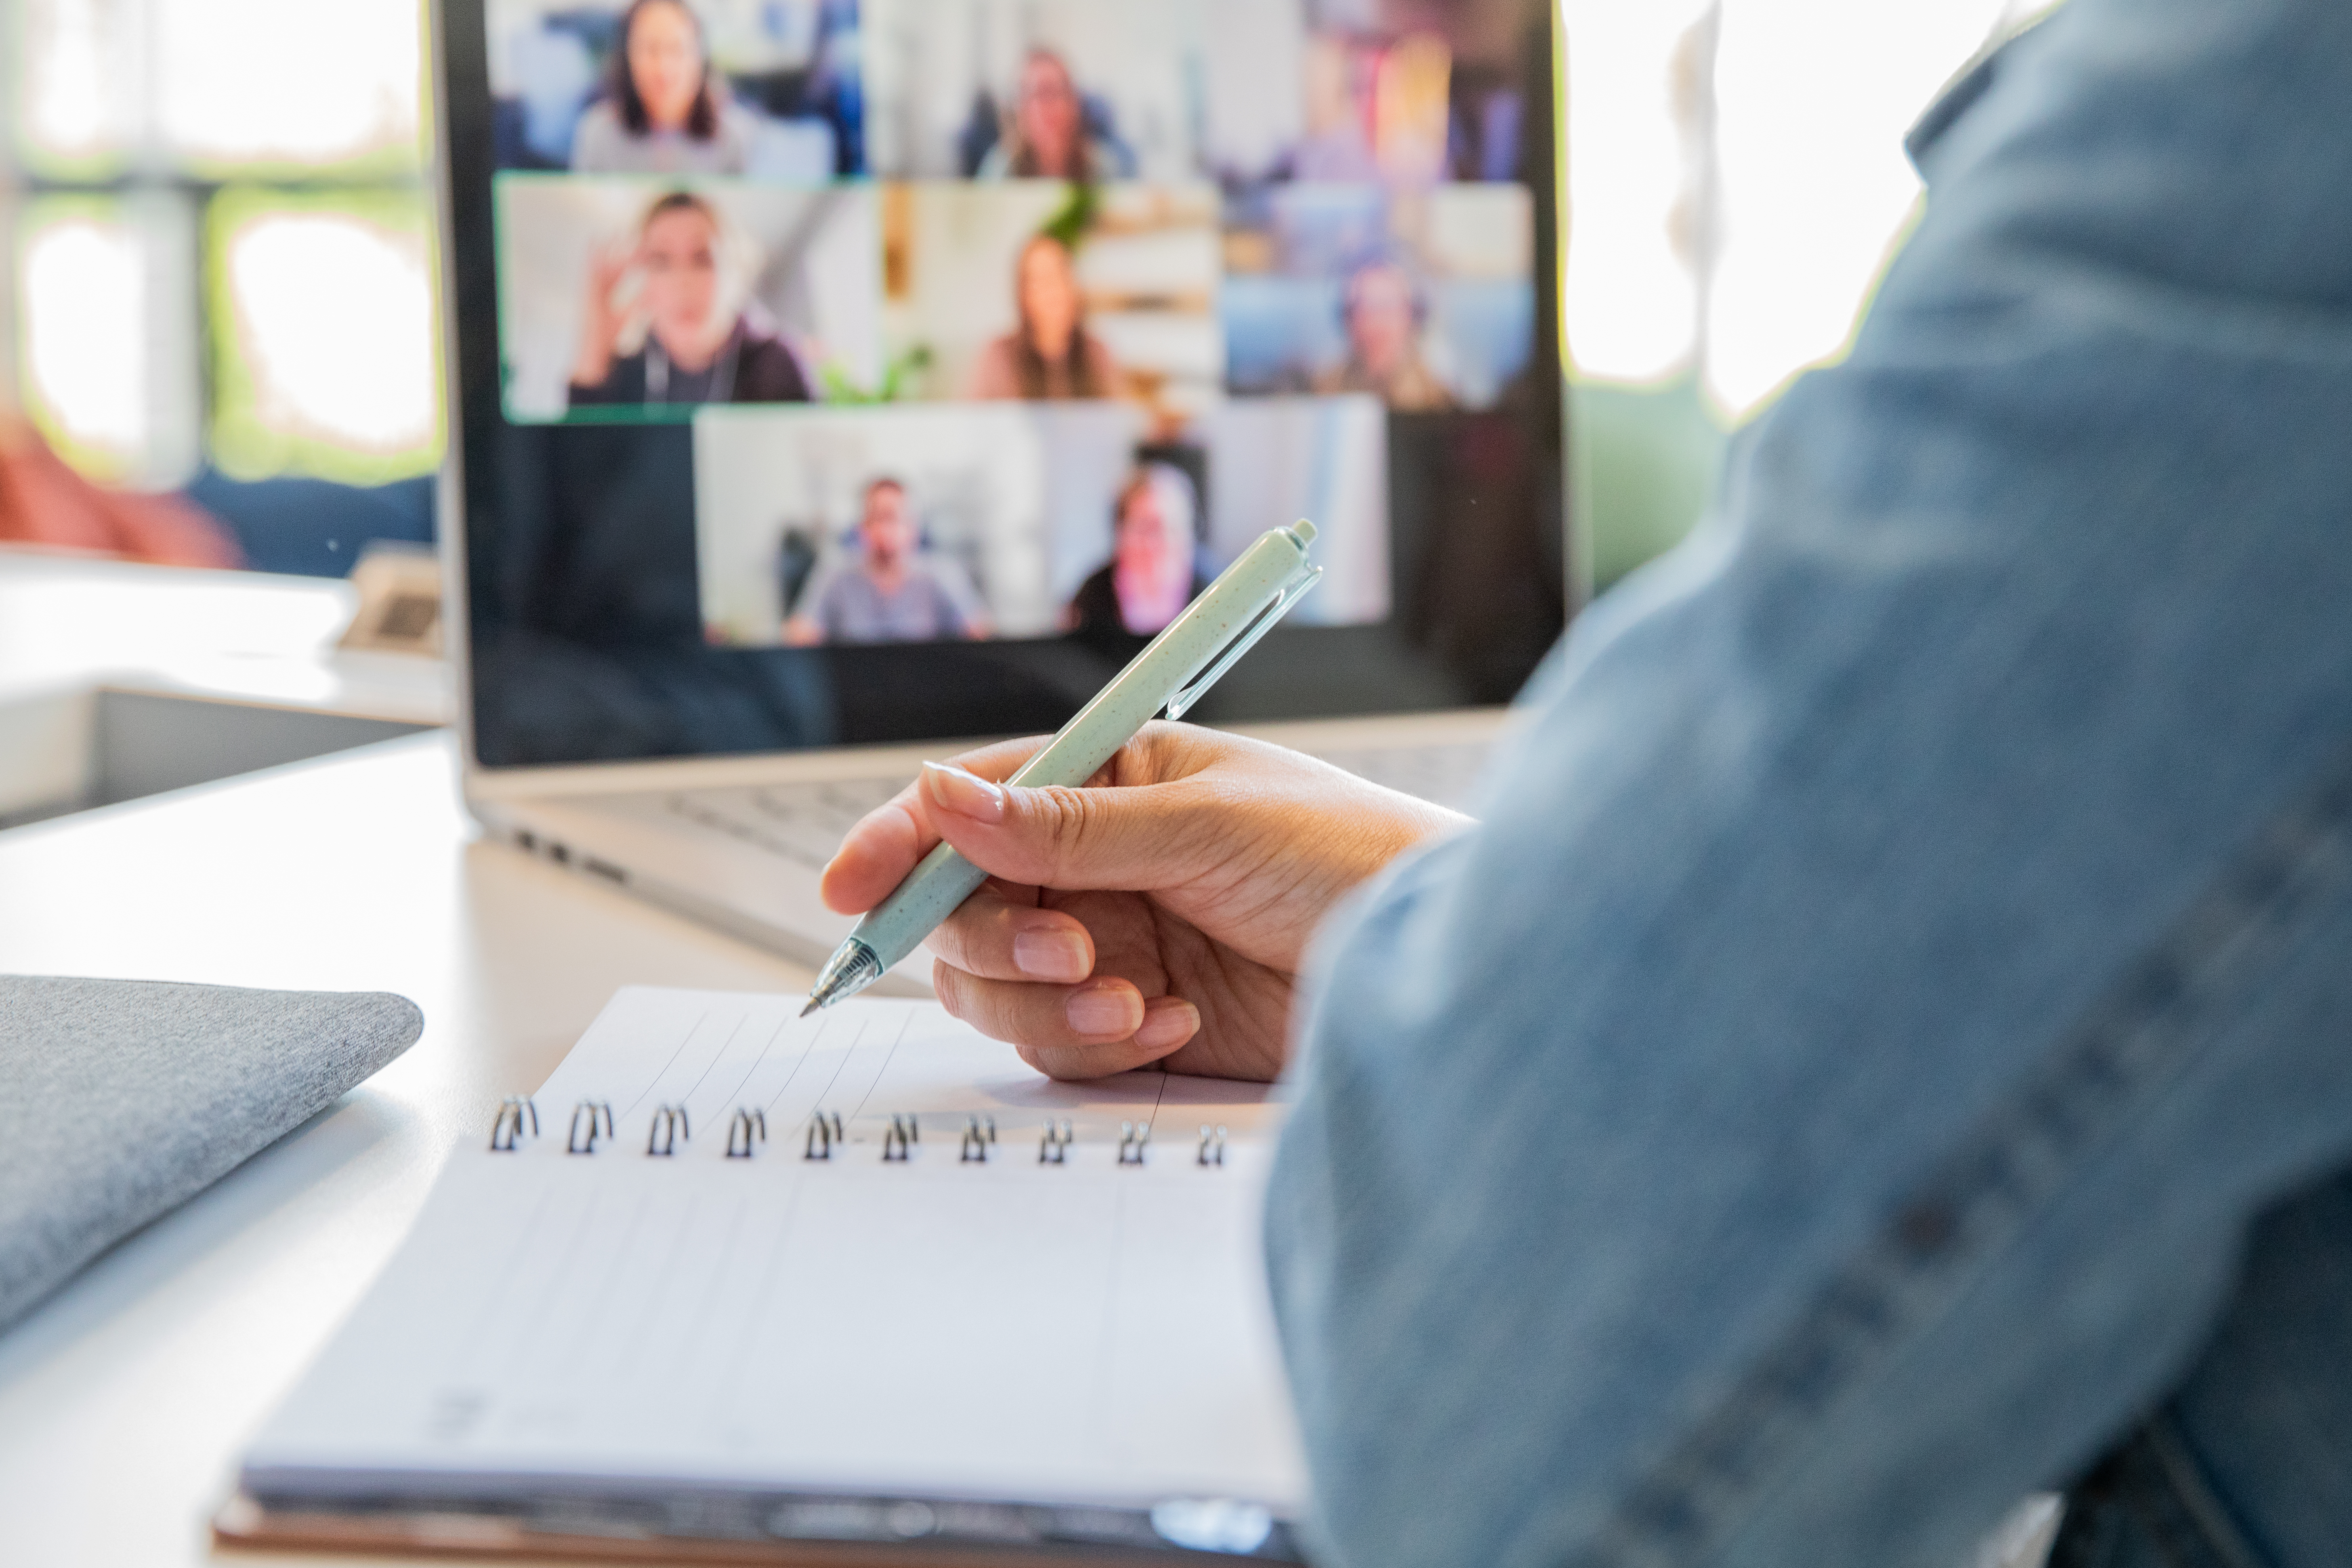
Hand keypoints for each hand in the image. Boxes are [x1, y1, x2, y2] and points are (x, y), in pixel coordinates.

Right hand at [570, 238, 635, 387]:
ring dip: (608, 246)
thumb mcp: (627, 315)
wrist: (595, 348)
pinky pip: (587, 267)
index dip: (631, 262)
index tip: (643, 252)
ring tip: (616, 231)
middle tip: (631, 235)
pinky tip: (595, 240)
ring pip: (601, 262)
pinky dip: (590, 254)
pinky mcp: (586, 289)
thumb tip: (651, 296)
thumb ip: (637, 304)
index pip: (620, 273)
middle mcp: (598, 288)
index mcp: (607, 294)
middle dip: (620, 250)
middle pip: (612, 264)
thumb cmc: (607, 336)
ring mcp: (591, 288)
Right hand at [819, 723, 1467, 1081]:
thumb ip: (1068, 826)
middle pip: (964, 906)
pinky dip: (1100, 1046)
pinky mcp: (1134, 1023)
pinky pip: (1057, 1045)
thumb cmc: (1348, 855)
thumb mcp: (1205, 823)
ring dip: (1046, 1005)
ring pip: (996, 985)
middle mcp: (1095, 863)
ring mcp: (1110, 945)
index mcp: (1110, 782)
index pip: (971, 803)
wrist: (1433, 966)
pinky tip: (1174, 1027)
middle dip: (997, 937)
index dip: (902, 841)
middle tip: (1073, 952)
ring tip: (1135, 1005)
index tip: (851, 888)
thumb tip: (942, 796)